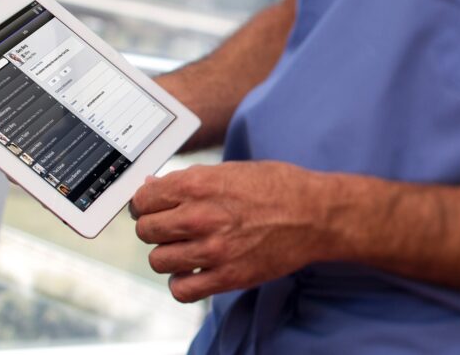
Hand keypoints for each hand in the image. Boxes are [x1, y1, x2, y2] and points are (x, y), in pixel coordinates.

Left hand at [130, 161, 337, 302]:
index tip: (152, 206)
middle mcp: (200, 217)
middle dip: (154, 227)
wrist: (315, 215)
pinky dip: (182, 282)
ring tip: (183, 248)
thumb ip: (190, 180)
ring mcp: (213, 250)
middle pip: (146, 230)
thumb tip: (153, 187)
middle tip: (169, 227)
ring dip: (167, 254)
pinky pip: (181, 290)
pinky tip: (193, 271)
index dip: (145, 202)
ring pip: (158, 260)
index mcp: (199, 185)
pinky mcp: (228, 277)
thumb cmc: (277, 187)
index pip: (143, 199)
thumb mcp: (230, 170)